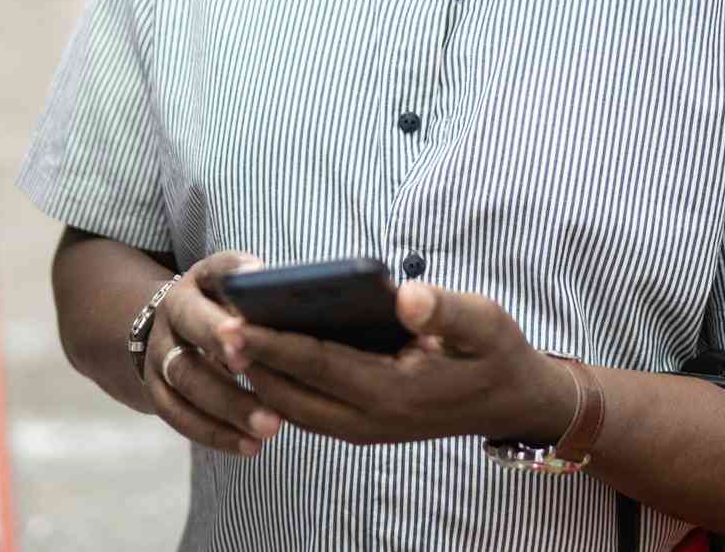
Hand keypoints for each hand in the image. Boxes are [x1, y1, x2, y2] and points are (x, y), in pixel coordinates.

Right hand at [143, 251, 285, 456]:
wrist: (170, 329)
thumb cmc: (226, 307)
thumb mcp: (236, 288)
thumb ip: (261, 293)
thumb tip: (303, 300)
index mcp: (198, 281)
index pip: (213, 275)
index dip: (233, 281)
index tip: (251, 305)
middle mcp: (171, 313)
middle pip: (193, 332)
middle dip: (226, 352)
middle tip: (258, 368)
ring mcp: (158, 353)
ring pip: (185, 380)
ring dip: (227, 406)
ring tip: (270, 427)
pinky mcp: (155, 390)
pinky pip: (177, 415)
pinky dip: (213, 433)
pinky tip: (249, 446)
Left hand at [223, 282, 579, 446]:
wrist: (514, 402)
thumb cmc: (497, 353)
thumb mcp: (486, 322)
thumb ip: (445, 308)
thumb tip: (404, 295)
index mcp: (394, 392)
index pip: (316, 364)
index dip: (270, 343)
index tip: (231, 323)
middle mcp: (372, 419)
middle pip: (292, 394)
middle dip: (249, 363)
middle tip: (210, 329)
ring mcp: (366, 429)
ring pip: (294, 409)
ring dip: (259, 379)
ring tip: (224, 342)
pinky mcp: (365, 428)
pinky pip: (309, 413)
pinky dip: (280, 390)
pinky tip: (259, 361)